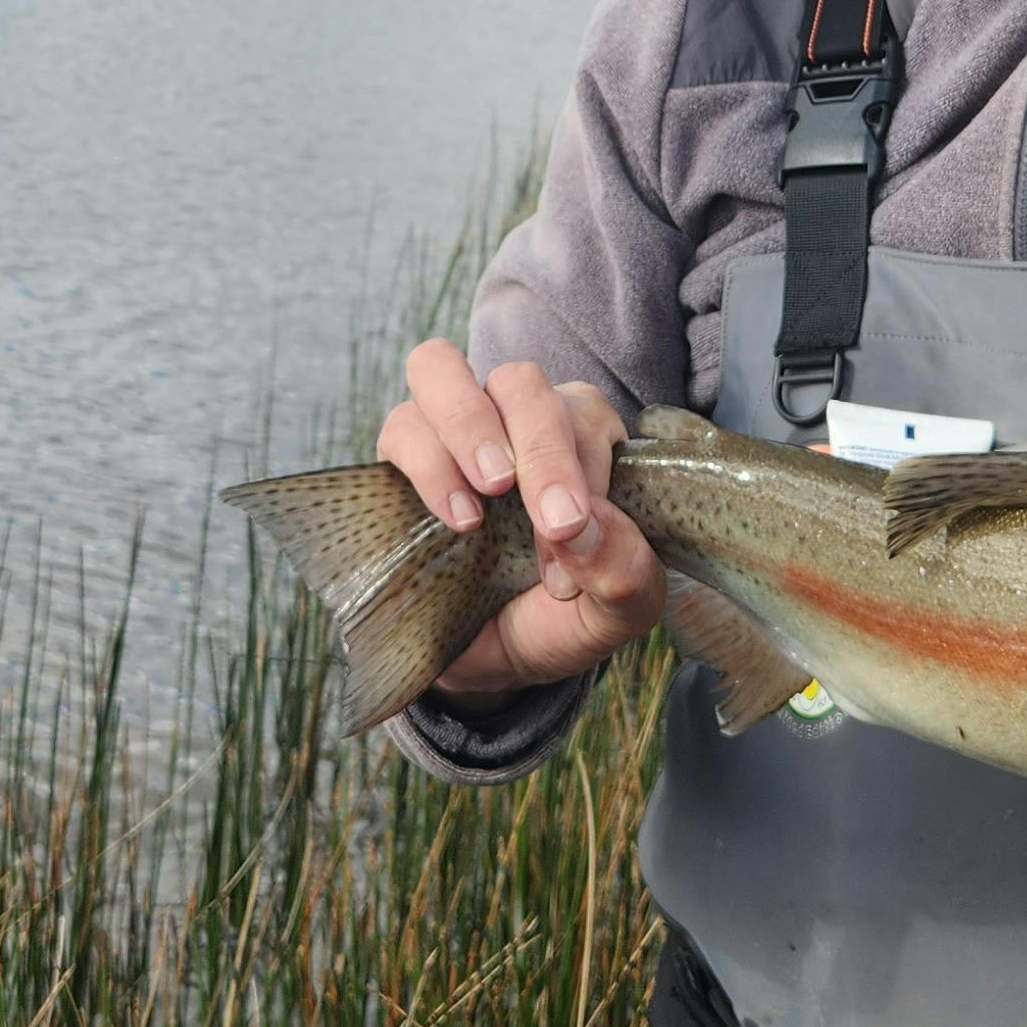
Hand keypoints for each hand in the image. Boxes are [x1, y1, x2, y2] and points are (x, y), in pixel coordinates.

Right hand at [374, 340, 662, 700]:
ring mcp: (453, 430)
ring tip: (487, 495)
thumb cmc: (561, 616)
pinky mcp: (404, 454)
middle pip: (521, 383)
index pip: (584, 419)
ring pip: (442, 370)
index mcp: (583, 438)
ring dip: (467, 425)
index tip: (572, 541)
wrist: (492, 656)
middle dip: (539, 447)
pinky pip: (402, 426)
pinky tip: (456, 519)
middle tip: (550, 519)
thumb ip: (624, 572)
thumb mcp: (614, 613)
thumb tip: (586, 526)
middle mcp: (517, 419)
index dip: (582, 477)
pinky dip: (426, 465)